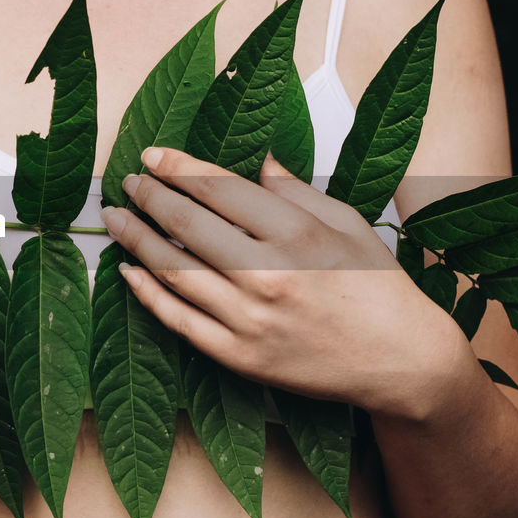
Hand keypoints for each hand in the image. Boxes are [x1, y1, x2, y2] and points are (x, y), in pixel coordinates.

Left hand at [99, 147, 470, 419]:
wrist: (402, 362)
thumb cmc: (378, 288)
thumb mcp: (346, 223)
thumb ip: (294, 191)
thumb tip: (257, 161)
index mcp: (295, 233)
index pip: (217, 188)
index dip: (177, 167)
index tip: (152, 155)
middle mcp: (267, 273)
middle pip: (187, 224)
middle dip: (149, 197)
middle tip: (128, 183)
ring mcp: (250, 319)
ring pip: (174, 270)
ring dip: (136, 239)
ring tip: (116, 219)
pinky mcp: (240, 357)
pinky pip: (179, 321)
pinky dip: (148, 294)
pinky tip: (130, 272)